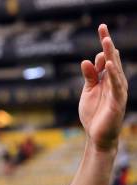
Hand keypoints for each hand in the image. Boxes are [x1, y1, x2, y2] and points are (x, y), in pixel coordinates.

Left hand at [79, 24, 127, 152]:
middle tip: (103, 28)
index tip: (101, 28)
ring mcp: (117, 91)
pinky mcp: (117, 101)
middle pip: (112, 60)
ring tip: (106, 42)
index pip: (106, 58)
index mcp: (107, 79)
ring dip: (110, 55)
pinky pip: (116, 86)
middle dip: (108, 45)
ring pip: (115, 70)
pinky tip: (108, 64)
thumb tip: (86, 60)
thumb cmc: (94, 114)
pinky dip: (113, 74)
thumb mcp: (88, 92)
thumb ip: (89, 77)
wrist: (97, 136)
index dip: (103, 45)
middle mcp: (115, 82)